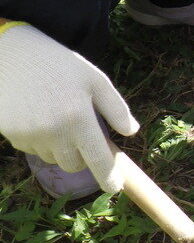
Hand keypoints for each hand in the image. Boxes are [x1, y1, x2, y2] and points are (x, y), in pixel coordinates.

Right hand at [0, 25, 138, 192]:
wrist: (11, 54)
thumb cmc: (59, 65)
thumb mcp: (95, 80)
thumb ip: (116, 109)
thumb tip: (132, 132)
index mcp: (79, 119)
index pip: (97, 160)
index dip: (109, 177)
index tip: (115, 188)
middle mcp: (54, 132)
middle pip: (75, 165)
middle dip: (82, 156)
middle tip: (81, 130)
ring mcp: (30, 136)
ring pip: (53, 158)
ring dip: (60, 146)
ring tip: (56, 114)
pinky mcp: (11, 135)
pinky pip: (32, 148)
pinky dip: (40, 139)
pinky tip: (37, 114)